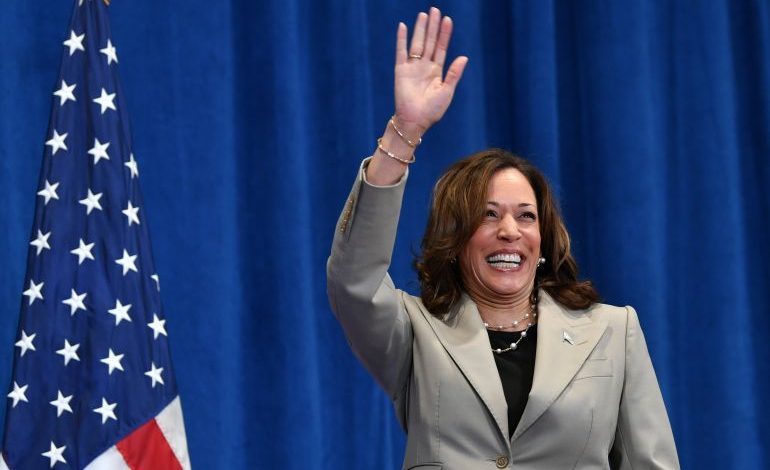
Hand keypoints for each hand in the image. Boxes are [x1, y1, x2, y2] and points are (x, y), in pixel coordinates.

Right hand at [394, 7, 467, 133]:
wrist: (415, 121)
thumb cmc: (432, 110)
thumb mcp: (447, 91)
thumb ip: (454, 74)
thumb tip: (464, 57)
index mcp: (436, 71)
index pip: (441, 48)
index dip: (444, 34)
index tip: (447, 20)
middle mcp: (424, 66)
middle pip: (429, 41)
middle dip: (432, 26)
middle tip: (434, 10)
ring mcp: (412, 67)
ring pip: (417, 43)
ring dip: (420, 29)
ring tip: (423, 14)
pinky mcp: (401, 71)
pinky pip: (401, 52)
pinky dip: (402, 39)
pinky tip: (403, 27)